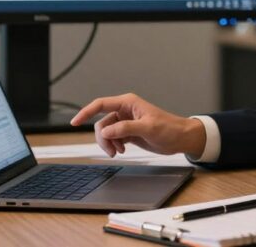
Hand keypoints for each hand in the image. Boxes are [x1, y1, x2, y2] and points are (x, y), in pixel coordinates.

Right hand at [70, 93, 206, 157]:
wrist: (180, 139)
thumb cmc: (169, 128)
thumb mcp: (148, 128)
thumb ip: (125, 128)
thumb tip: (105, 131)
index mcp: (128, 103)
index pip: (101, 104)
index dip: (86, 112)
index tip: (75, 122)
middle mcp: (124, 111)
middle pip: (101, 123)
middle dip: (103, 137)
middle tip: (112, 151)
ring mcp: (125, 122)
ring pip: (106, 132)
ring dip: (108, 143)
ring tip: (118, 152)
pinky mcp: (128, 132)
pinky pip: (112, 138)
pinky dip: (114, 146)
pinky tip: (122, 150)